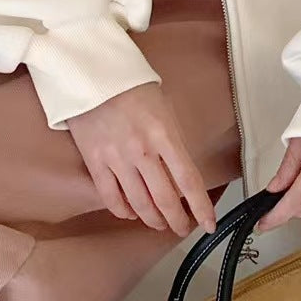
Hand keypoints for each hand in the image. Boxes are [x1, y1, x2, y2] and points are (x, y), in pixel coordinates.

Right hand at [68, 83, 217, 236]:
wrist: (91, 72)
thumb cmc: (130, 86)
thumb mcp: (163, 108)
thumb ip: (172, 139)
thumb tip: (180, 168)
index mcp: (164, 135)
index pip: (189, 181)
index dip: (201, 208)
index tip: (208, 223)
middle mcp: (142, 151)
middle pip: (165, 199)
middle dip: (177, 220)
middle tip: (183, 228)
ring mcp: (117, 158)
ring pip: (139, 204)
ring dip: (153, 220)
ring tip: (159, 224)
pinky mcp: (95, 161)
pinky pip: (110, 197)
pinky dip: (123, 210)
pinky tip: (131, 213)